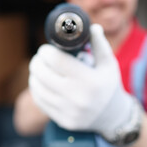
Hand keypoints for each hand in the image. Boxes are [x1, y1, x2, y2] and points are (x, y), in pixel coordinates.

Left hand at [29, 24, 141, 141]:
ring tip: (39, 68)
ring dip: (34, 74)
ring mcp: (68, 111)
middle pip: (42, 73)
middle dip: (37, 61)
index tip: (46, 48)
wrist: (112, 116)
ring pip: (37, 88)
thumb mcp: (108, 63)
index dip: (46, 51)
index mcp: (89, 80)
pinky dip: (36, 89)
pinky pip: (40, 101)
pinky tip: (41, 83)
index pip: (55, 60)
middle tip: (40, 57)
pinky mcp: (62, 120)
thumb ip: (99, 43)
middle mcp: (77, 98)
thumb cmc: (108, 84)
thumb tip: (91, 26)